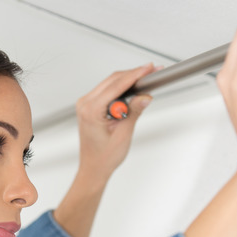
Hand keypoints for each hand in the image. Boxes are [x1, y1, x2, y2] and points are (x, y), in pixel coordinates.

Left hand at [74, 64, 156, 182]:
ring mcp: (85, 104)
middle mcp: (85, 104)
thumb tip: (144, 96)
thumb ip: (134, 111)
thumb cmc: (103, 157)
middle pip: (112, 80)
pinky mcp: (90, 106)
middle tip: (151, 71)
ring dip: (128, 81)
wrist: (94, 167)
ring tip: (145, 82)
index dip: (135, 75)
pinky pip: (107, 91)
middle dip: (133, 75)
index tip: (148, 69)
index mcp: (91, 111)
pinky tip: (133, 90)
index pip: (116, 86)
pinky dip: (120, 89)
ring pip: (110, 83)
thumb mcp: (123, 133)